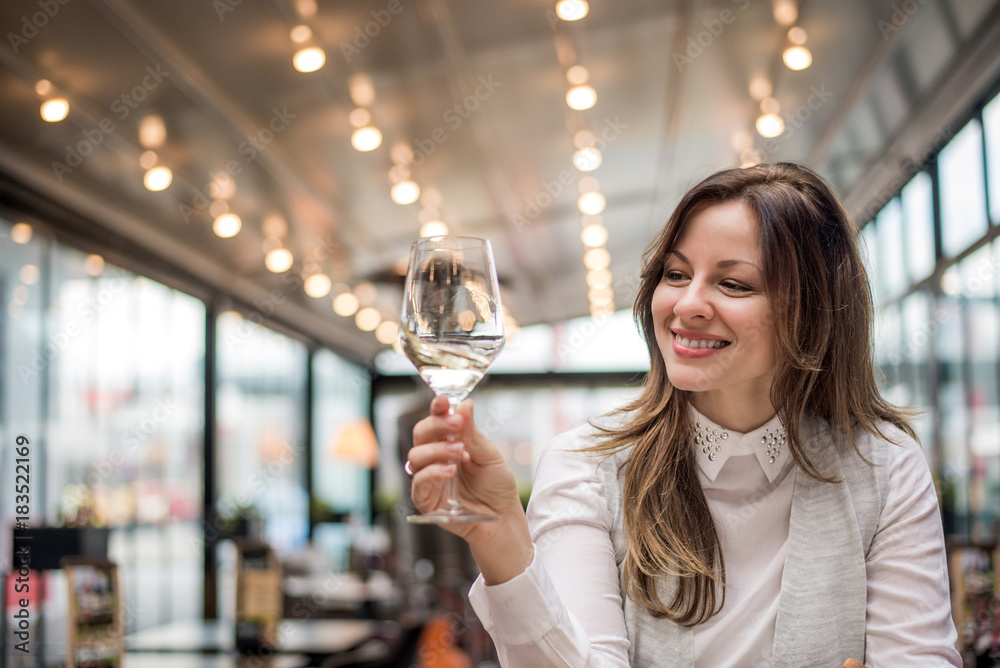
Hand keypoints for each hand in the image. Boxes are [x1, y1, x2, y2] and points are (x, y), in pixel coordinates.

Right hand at [409, 396, 532, 582]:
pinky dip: (432, 473)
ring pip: (415, 456)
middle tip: (456, 424)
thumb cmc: (497, 486)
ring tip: (458, 452)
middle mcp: (435, 457)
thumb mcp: (489, 455)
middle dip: (436, 425)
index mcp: (450, 442)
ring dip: (436, 450)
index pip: (436, 420)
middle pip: (420, 434)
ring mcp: (429, 478)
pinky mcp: (426, 499)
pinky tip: (449, 471)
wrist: (503, 518)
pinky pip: (418, 483)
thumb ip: (472, 433)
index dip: (437, 408)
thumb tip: (465, 405)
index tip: (444, 400)